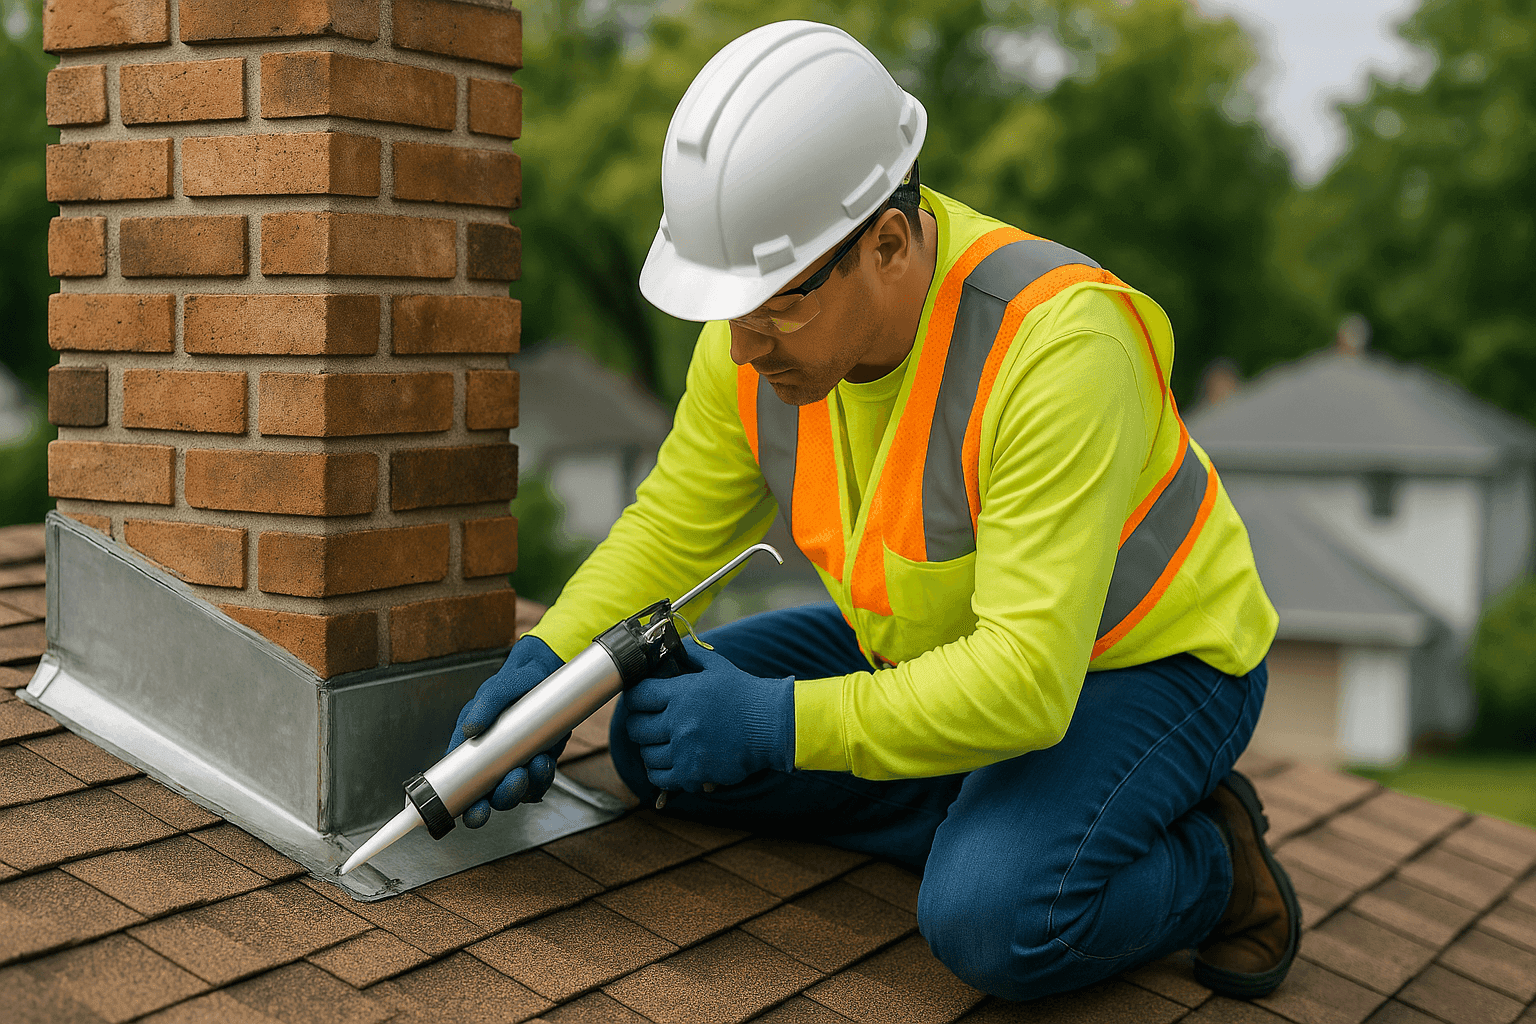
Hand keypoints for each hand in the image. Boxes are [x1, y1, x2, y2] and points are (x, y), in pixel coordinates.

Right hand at [447, 635, 565, 827]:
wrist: (546, 671)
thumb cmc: (515, 680)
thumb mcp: (497, 688)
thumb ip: (485, 704)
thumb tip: (470, 727)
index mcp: (473, 746)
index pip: (461, 782)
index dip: (464, 803)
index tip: (472, 813)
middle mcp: (493, 759)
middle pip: (490, 795)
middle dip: (500, 799)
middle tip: (511, 783)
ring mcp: (517, 761)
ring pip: (517, 791)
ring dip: (525, 787)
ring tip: (534, 765)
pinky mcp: (539, 758)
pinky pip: (539, 780)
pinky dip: (542, 778)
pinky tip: (544, 763)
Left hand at [623, 638, 793, 792]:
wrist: (771, 726)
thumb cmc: (745, 695)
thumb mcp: (717, 667)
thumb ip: (691, 655)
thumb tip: (672, 646)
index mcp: (680, 694)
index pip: (636, 696)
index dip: (633, 697)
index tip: (639, 700)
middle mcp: (677, 723)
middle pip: (635, 727)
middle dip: (638, 723)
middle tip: (648, 722)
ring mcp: (684, 750)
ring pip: (646, 754)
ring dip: (651, 748)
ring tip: (661, 743)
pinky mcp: (692, 773)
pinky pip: (659, 777)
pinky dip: (659, 771)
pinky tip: (669, 762)